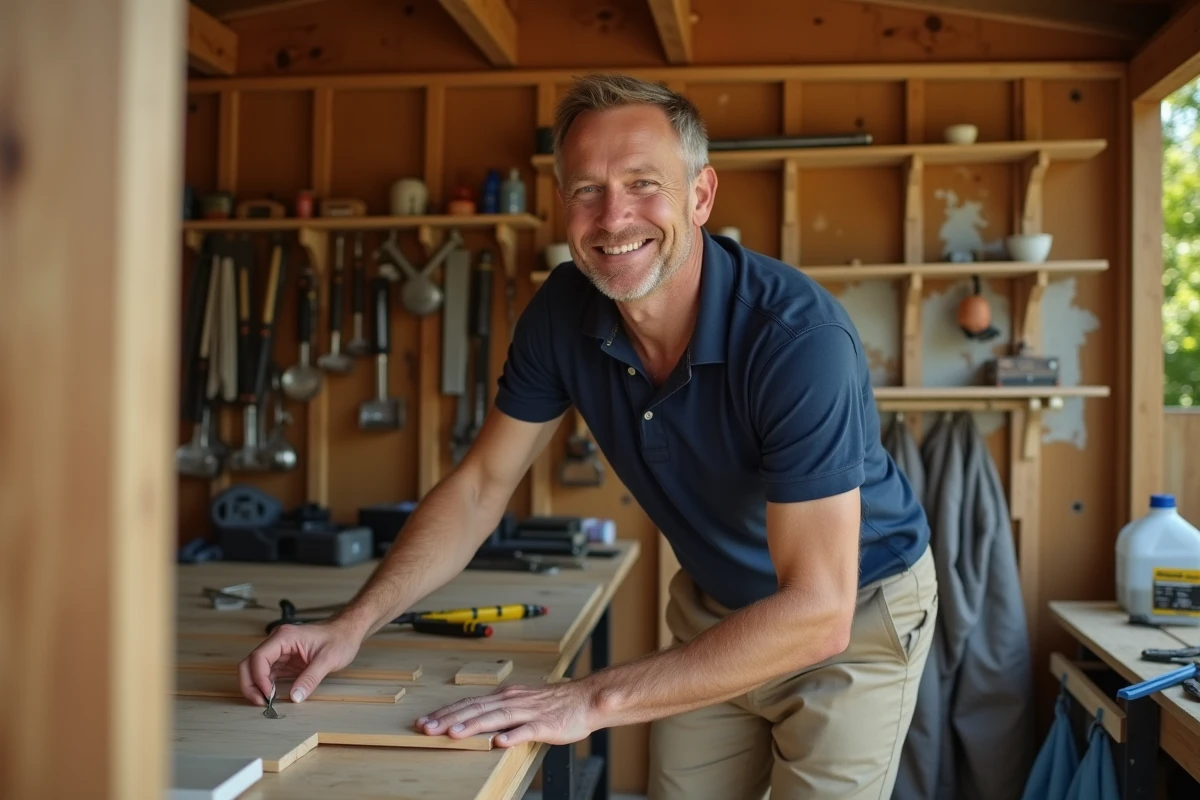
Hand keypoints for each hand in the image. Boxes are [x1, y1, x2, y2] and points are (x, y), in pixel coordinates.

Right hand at [237, 620, 361, 704]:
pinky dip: (265, 685)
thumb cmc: (340, 639)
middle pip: (250, 663)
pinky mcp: (284, 660)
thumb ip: (311, 678)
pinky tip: (271, 696)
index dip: (259, 678)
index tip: (268, 695)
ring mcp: (280, 651)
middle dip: (250, 683)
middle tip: (259, 703)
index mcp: (285, 636)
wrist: (347, 632)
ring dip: (256, 686)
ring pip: (255, 669)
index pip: (259, 657)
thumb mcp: (328, 659)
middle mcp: (278, 642)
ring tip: (264, 702)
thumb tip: (295, 697)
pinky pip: (267, 673)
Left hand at [415, 681, 599, 746]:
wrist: (585, 699)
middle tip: (427, 728)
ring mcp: (529, 711)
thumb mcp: (520, 703)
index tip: (425, 721)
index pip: (470, 703)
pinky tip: (500, 742)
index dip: (446, 712)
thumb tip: (471, 717)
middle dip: (449, 719)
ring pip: (497, 718)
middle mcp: (513, 700)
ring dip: (474, 726)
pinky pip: (527, 730)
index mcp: (505, 695)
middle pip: (477, 709)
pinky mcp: (545, 724)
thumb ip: (498, 710)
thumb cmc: (552, 704)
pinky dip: (513, 735)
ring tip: (454, 734)